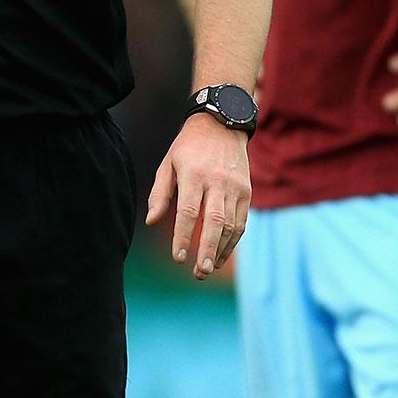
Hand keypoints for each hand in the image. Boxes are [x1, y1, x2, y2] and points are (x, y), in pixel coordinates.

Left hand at [146, 113, 248, 278]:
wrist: (222, 125)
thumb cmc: (188, 147)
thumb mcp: (168, 164)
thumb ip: (159, 193)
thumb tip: (151, 221)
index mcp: (193, 174)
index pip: (188, 211)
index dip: (182, 236)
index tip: (178, 258)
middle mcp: (216, 182)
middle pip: (213, 222)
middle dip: (206, 250)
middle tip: (198, 272)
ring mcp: (235, 188)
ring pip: (230, 225)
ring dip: (219, 250)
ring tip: (206, 270)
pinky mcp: (246, 193)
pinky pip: (241, 222)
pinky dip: (232, 242)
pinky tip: (219, 255)